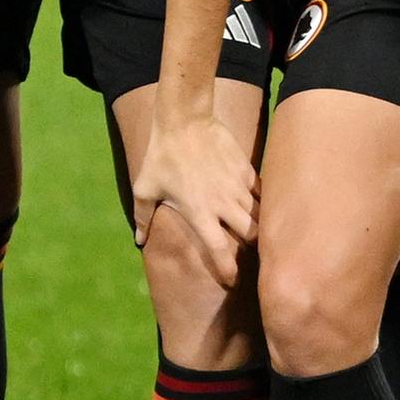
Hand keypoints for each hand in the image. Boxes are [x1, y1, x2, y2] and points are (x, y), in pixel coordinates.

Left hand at [130, 110, 257, 278]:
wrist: (184, 120)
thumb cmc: (162, 157)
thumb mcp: (145, 188)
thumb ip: (143, 218)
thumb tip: (139, 241)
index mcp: (200, 214)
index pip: (220, 251)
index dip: (228, 270)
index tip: (231, 280)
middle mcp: (223, 204)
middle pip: (251, 236)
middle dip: (253, 248)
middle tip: (248, 252)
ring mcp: (237, 186)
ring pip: (259, 215)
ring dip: (258, 227)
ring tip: (257, 232)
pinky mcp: (246, 170)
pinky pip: (260, 193)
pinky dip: (261, 202)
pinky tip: (257, 205)